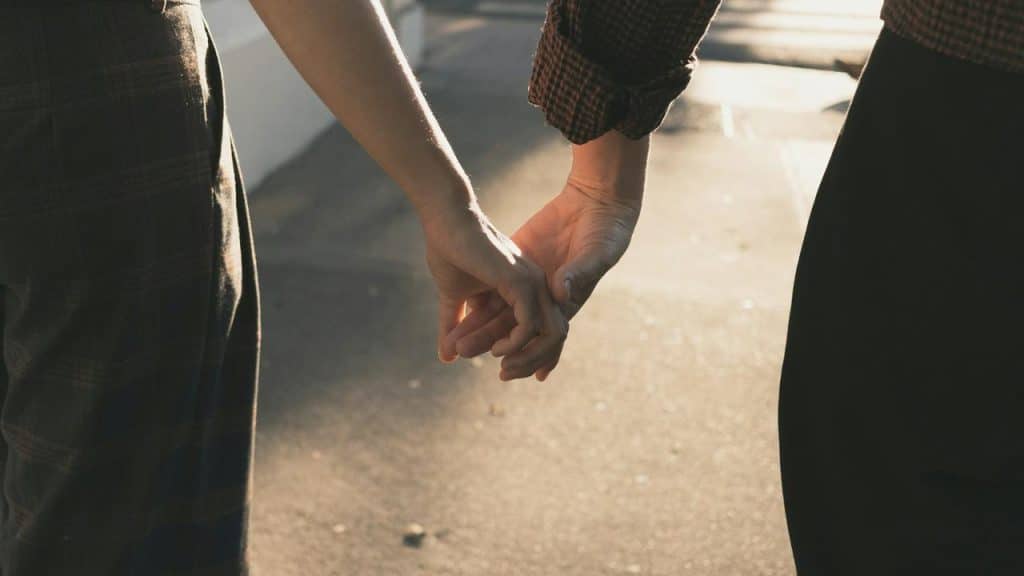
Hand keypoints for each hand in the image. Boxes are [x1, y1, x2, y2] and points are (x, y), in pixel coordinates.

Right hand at [420, 197, 567, 380]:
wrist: (446, 221)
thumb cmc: (449, 251)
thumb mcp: (453, 297)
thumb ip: (454, 325)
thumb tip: (446, 357)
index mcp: (525, 289)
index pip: (542, 330)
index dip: (530, 356)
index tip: (506, 375)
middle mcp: (536, 287)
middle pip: (554, 336)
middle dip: (532, 362)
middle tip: (504, 377)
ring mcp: (532, 283)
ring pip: (551, 334)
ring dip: (526, 358)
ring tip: (501, 368)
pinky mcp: (521, 282)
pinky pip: (530, 324)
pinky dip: (516, 343)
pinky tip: (496, 350)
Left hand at [442, 131, 647, 380]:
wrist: (596, 202)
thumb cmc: (606, 232)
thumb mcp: (596, 254)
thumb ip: (580, 273)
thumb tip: (562, 294)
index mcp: (566, 303)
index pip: (544, 339)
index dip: (526, 357)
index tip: (505, 368)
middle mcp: (545, 299)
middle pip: (515, 331)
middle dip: (491, 344)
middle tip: (464, 354)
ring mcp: (528, 283)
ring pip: (498, 314)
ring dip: (477, 330)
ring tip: (451, 343)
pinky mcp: (514, 267)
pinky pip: (491, 291)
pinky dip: (474, 308)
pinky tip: (454, 319)